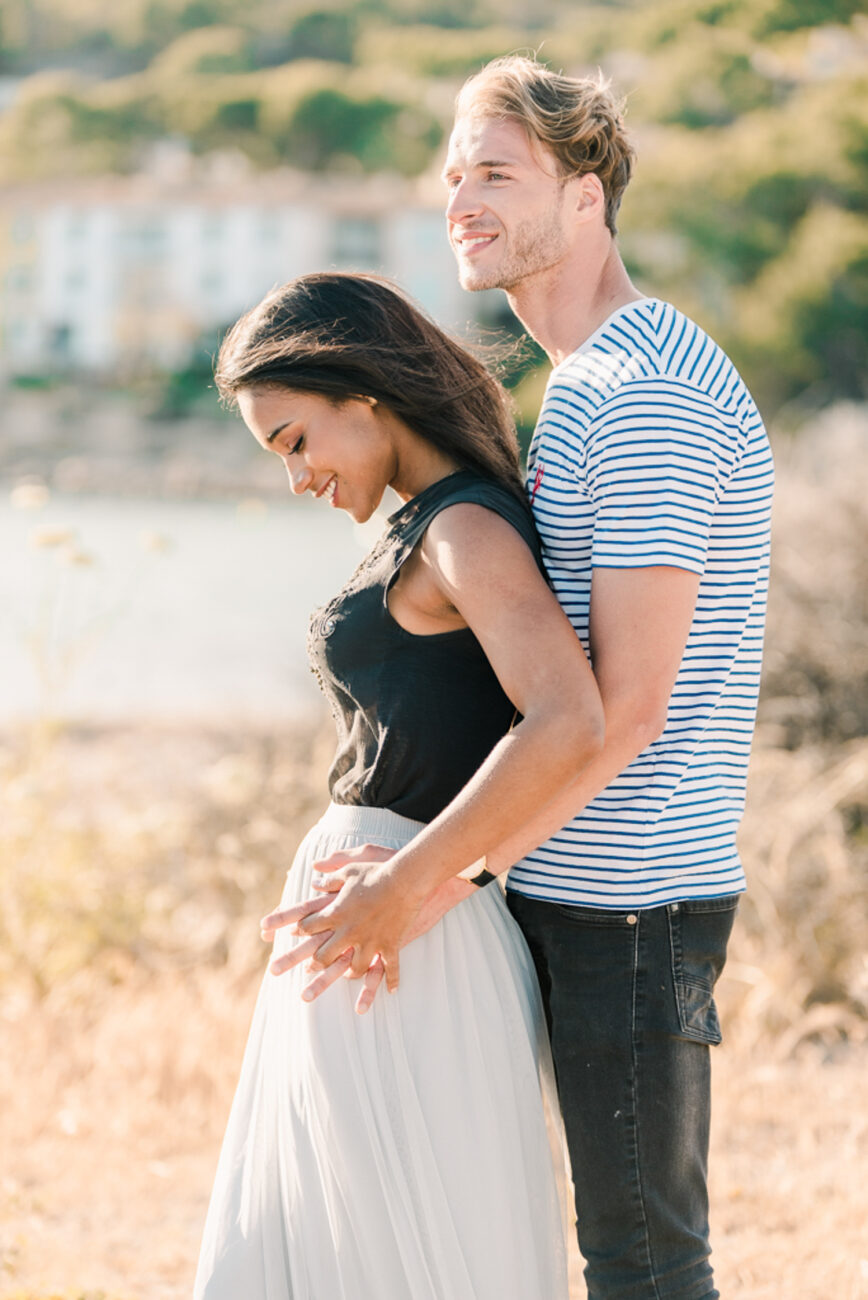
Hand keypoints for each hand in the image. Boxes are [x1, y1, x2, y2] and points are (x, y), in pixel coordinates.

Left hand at [259, 842, 399, 983]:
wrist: (404, 880)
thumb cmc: (375, 872)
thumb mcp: (348, 870)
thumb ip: (330, 877)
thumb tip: (315, 881)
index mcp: (336, 913)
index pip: (308, 927)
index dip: (300, 930)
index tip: (296, 933)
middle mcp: (349, 932)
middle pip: (324, 956)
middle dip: (316, 963)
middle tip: (313, 966)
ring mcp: (370, 941)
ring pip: (354, 969)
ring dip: (349, 974)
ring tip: (348, 975)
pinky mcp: (390, 945)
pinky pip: (390, 969)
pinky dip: (391, 981)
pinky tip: (391, 991)